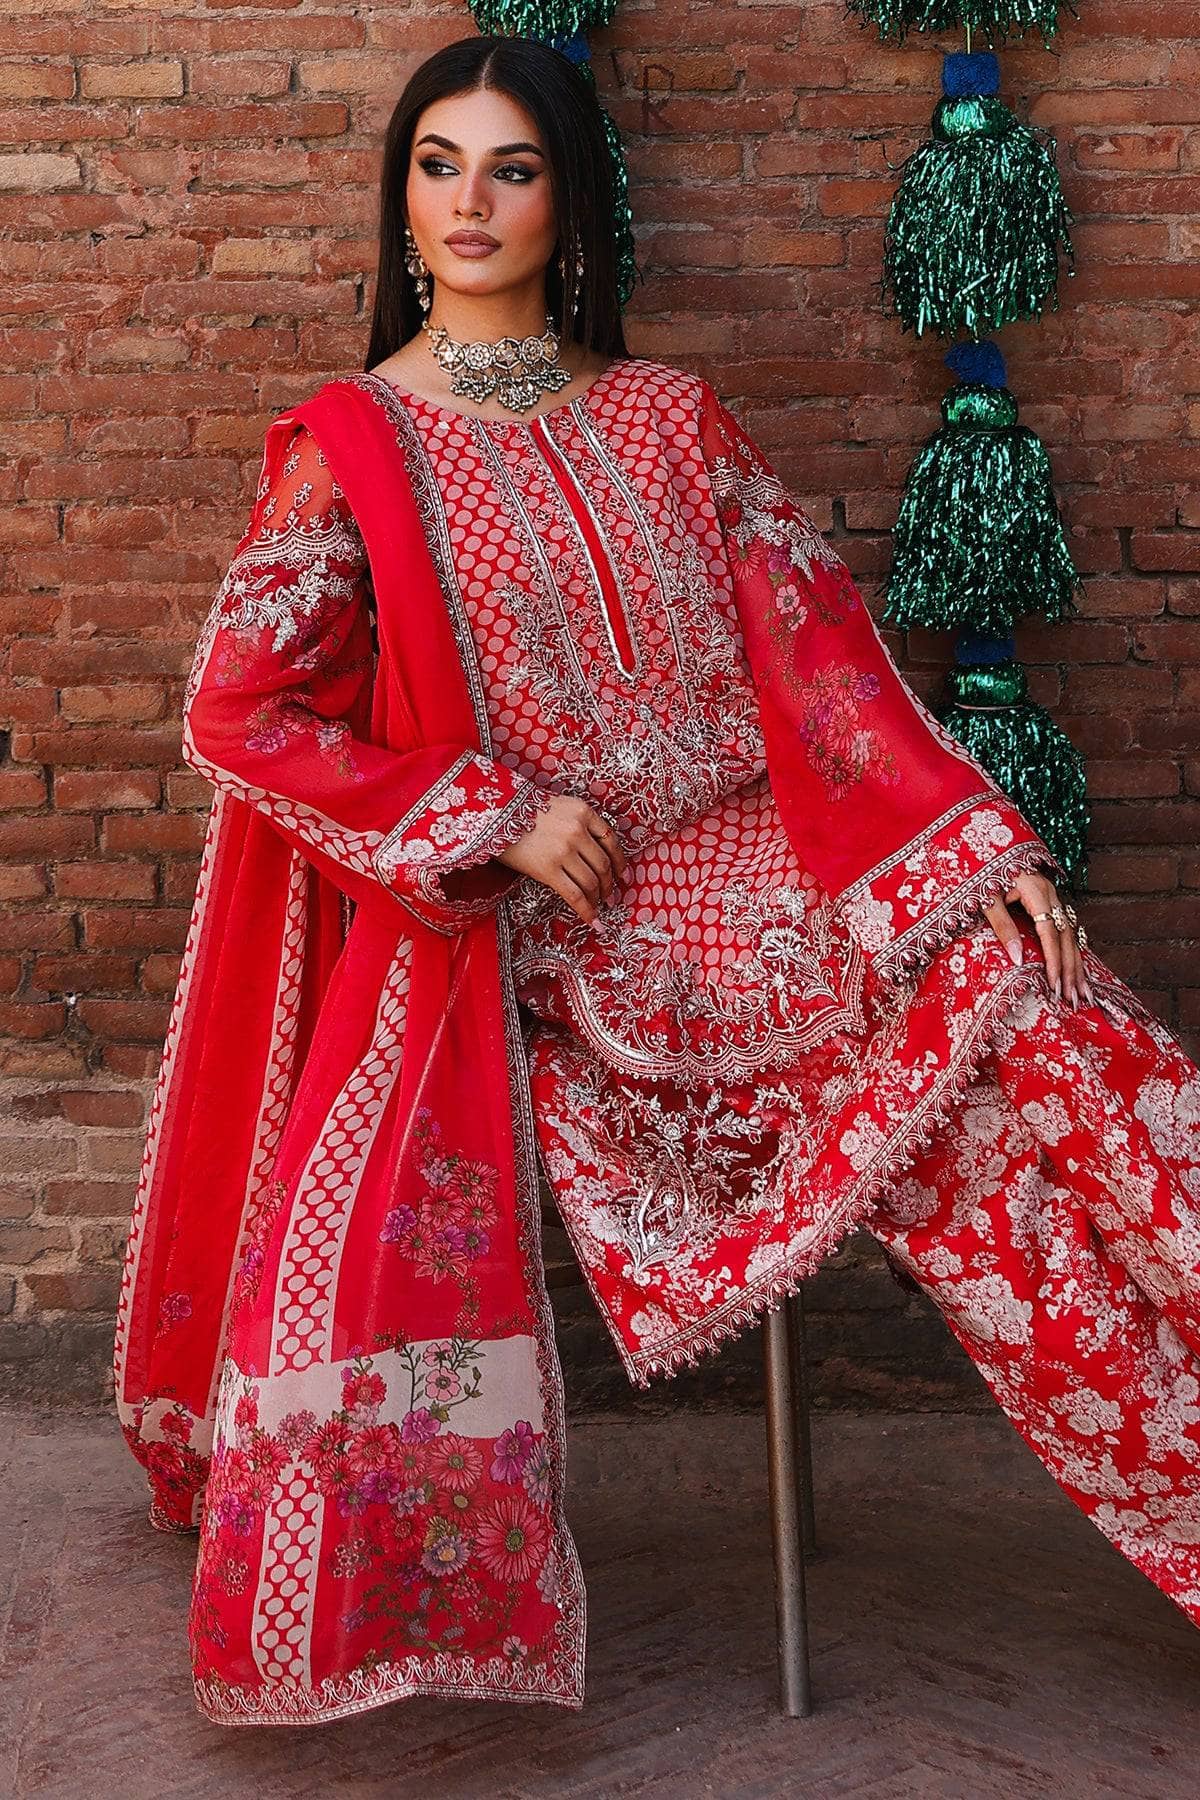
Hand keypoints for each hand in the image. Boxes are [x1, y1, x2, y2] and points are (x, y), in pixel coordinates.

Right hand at [496, 793, 626, 925]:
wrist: (492, 814)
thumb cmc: (521, 810)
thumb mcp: (557, 806)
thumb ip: (578, 823)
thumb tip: (593, 852)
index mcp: (583, 811)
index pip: (611, 840)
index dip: (619, 861)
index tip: (621, 874)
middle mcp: (577, 830)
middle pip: (603, 864)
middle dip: (609, 884)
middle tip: (609, 895)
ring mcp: (563, 851)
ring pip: (591, 882)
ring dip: (598, 897)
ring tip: (598, 905)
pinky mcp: (548, 870)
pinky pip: (574, 895)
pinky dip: (587, 911)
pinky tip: (593, 921)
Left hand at [984, 871, 1092, 1007]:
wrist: (985, 846)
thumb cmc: (980, 872)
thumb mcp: (986, 898)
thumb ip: (1002, 925)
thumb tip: (1017, 959)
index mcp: (1036, 889)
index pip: (1049, 931)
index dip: (1053, 960)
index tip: (1053, 984)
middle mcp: (1050, 893)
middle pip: (1066, 936)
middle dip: (1070, 969)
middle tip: (1073, 999)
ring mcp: (1053, 897)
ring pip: (1071, 935)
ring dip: (1076, 965)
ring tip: (1082, 994)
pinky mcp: (1051, 903)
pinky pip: (1067, 932)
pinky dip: (1073, 954)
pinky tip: (1078, 973)